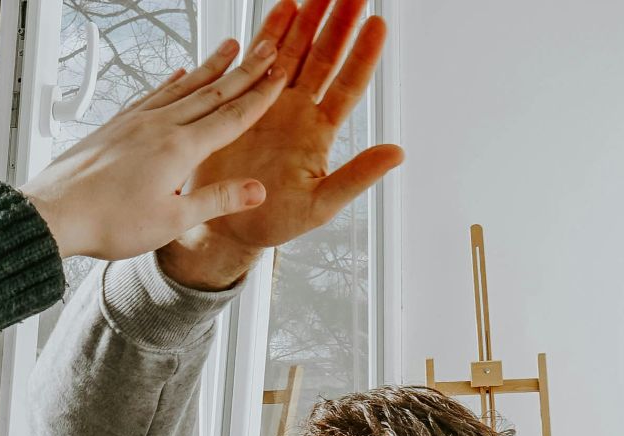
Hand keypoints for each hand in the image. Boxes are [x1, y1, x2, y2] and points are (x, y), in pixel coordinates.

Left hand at [21, 36, 287, 260]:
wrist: (54, 214)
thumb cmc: (108, 222)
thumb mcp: (172, 220)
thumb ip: (216, 199)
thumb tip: (257, 190)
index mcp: (179, 149)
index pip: (231, 117)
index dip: (260, 96)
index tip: (281, 75)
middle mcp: (159, 126)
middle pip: (211, 92)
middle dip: (244, 71)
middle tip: (268, 47)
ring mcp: (135, 121)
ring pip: (182, 87)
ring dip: (210, 67)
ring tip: (230, 48)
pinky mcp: (116, 125)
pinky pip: (151, 95)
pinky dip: (170, 82)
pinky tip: (177, 74)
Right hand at [158, 0, 404, 289]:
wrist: (226, 225)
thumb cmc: (274, 221)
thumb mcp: (320, 205)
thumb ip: (356, 177)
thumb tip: (397, 153)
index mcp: (319, 133)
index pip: (348, 86)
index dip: (363, 55)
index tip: (378, 24)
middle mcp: (298, 111)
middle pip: (324, 58)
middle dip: (338, 24)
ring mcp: (270, 103)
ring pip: (294, 53)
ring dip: (307, 21)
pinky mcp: (242, 103)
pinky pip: (258, 61)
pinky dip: (269, 34)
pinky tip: (283, 8)